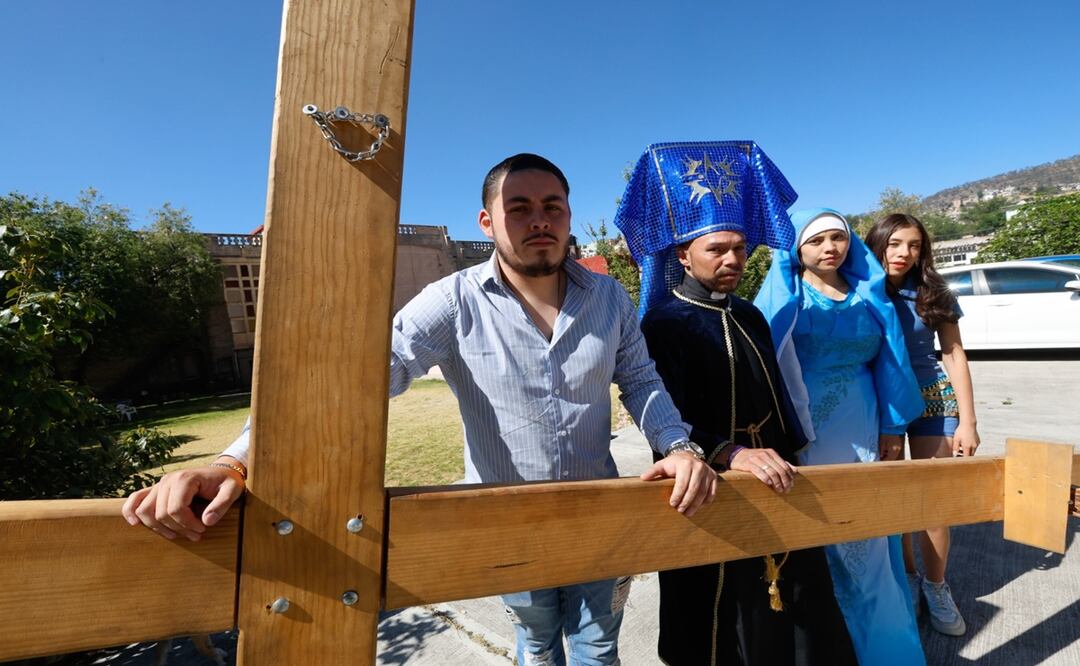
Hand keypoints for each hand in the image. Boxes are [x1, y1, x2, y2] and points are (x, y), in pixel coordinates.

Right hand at [121, 461, 245, 541]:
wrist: (222, 471)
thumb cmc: (227, 481)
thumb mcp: (232, 490)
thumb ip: (221, 505)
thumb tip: (207, 522)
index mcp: (185, 478)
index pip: (175, 509)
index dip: (187, 524)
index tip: (202, 529)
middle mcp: (168, 480)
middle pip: (161, 513)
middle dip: (178, 528)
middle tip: (196, 535)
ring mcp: (160, 484)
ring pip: (145, 511)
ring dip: (158, 527)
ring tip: (176, 535)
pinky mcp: (156, 489)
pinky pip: (136, 499)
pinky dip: (131, 511)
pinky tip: (135, 524)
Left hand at [640, 452, 717, 516]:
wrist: (687, 454)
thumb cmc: (673, 463)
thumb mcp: (661, 465)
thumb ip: (653, 471)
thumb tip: (643, 478)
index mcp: (685, 464)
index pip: (682, 483)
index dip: (677, 496)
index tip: (672, 504)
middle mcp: (699, 467)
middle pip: (694, 490)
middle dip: (686, 502)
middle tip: (680, 511)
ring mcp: (708, 471)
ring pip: (703, 492)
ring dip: (696, 505)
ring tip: (688, 513)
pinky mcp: (714, 476)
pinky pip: (712, 492)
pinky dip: (706, 501)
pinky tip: (699, 507)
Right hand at [727, 447, 796, 492]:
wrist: (735, 455)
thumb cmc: (754, 459)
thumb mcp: (768, 459)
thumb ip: (781, 464)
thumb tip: (795, 470)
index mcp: (772, 453)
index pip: (785, 466)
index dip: (789, 477)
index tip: (791, 486)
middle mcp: (765, 454)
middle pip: (780, 470)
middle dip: (785, 482)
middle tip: (786, 490)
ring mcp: (756, 458)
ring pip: (772, 472)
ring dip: (777, 483)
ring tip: (779, 490)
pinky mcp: (748, 464)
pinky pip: (759, 472)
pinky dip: (766, 479)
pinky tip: (769, 484)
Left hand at [878, 434, 904, 460]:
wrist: (891, 427)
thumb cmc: (885, 434)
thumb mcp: (881, 442)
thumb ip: (881, 450)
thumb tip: (881, 456)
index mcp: (893, 450)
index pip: (889, 459)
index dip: (883, 461)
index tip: (878, 461)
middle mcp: (898, 450)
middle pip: (892, 458)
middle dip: (886, 459)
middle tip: (880, 459)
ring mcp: (899, 447)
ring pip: (894, 455)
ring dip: (888, 456)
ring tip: (882, 455)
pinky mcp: (899, 445)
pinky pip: (895, 452)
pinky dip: (890, 453)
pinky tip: (886, 451)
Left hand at [952, 424, 979, 456]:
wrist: (968, 424)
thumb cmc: (961, 431)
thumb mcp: (956, 439)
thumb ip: (955, 447)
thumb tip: (954, 454)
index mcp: (967, 446)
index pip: (966, 457)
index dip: (962, 458)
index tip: (958, 458)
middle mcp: (973, 446)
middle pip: (970, 455)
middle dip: (965, 456)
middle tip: (959, 454)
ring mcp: (976, 444)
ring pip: (973, 451)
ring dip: (968, 451)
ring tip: (961, 447)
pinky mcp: (978, 441)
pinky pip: (974, 447)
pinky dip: (970, 447)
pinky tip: (966, 443)